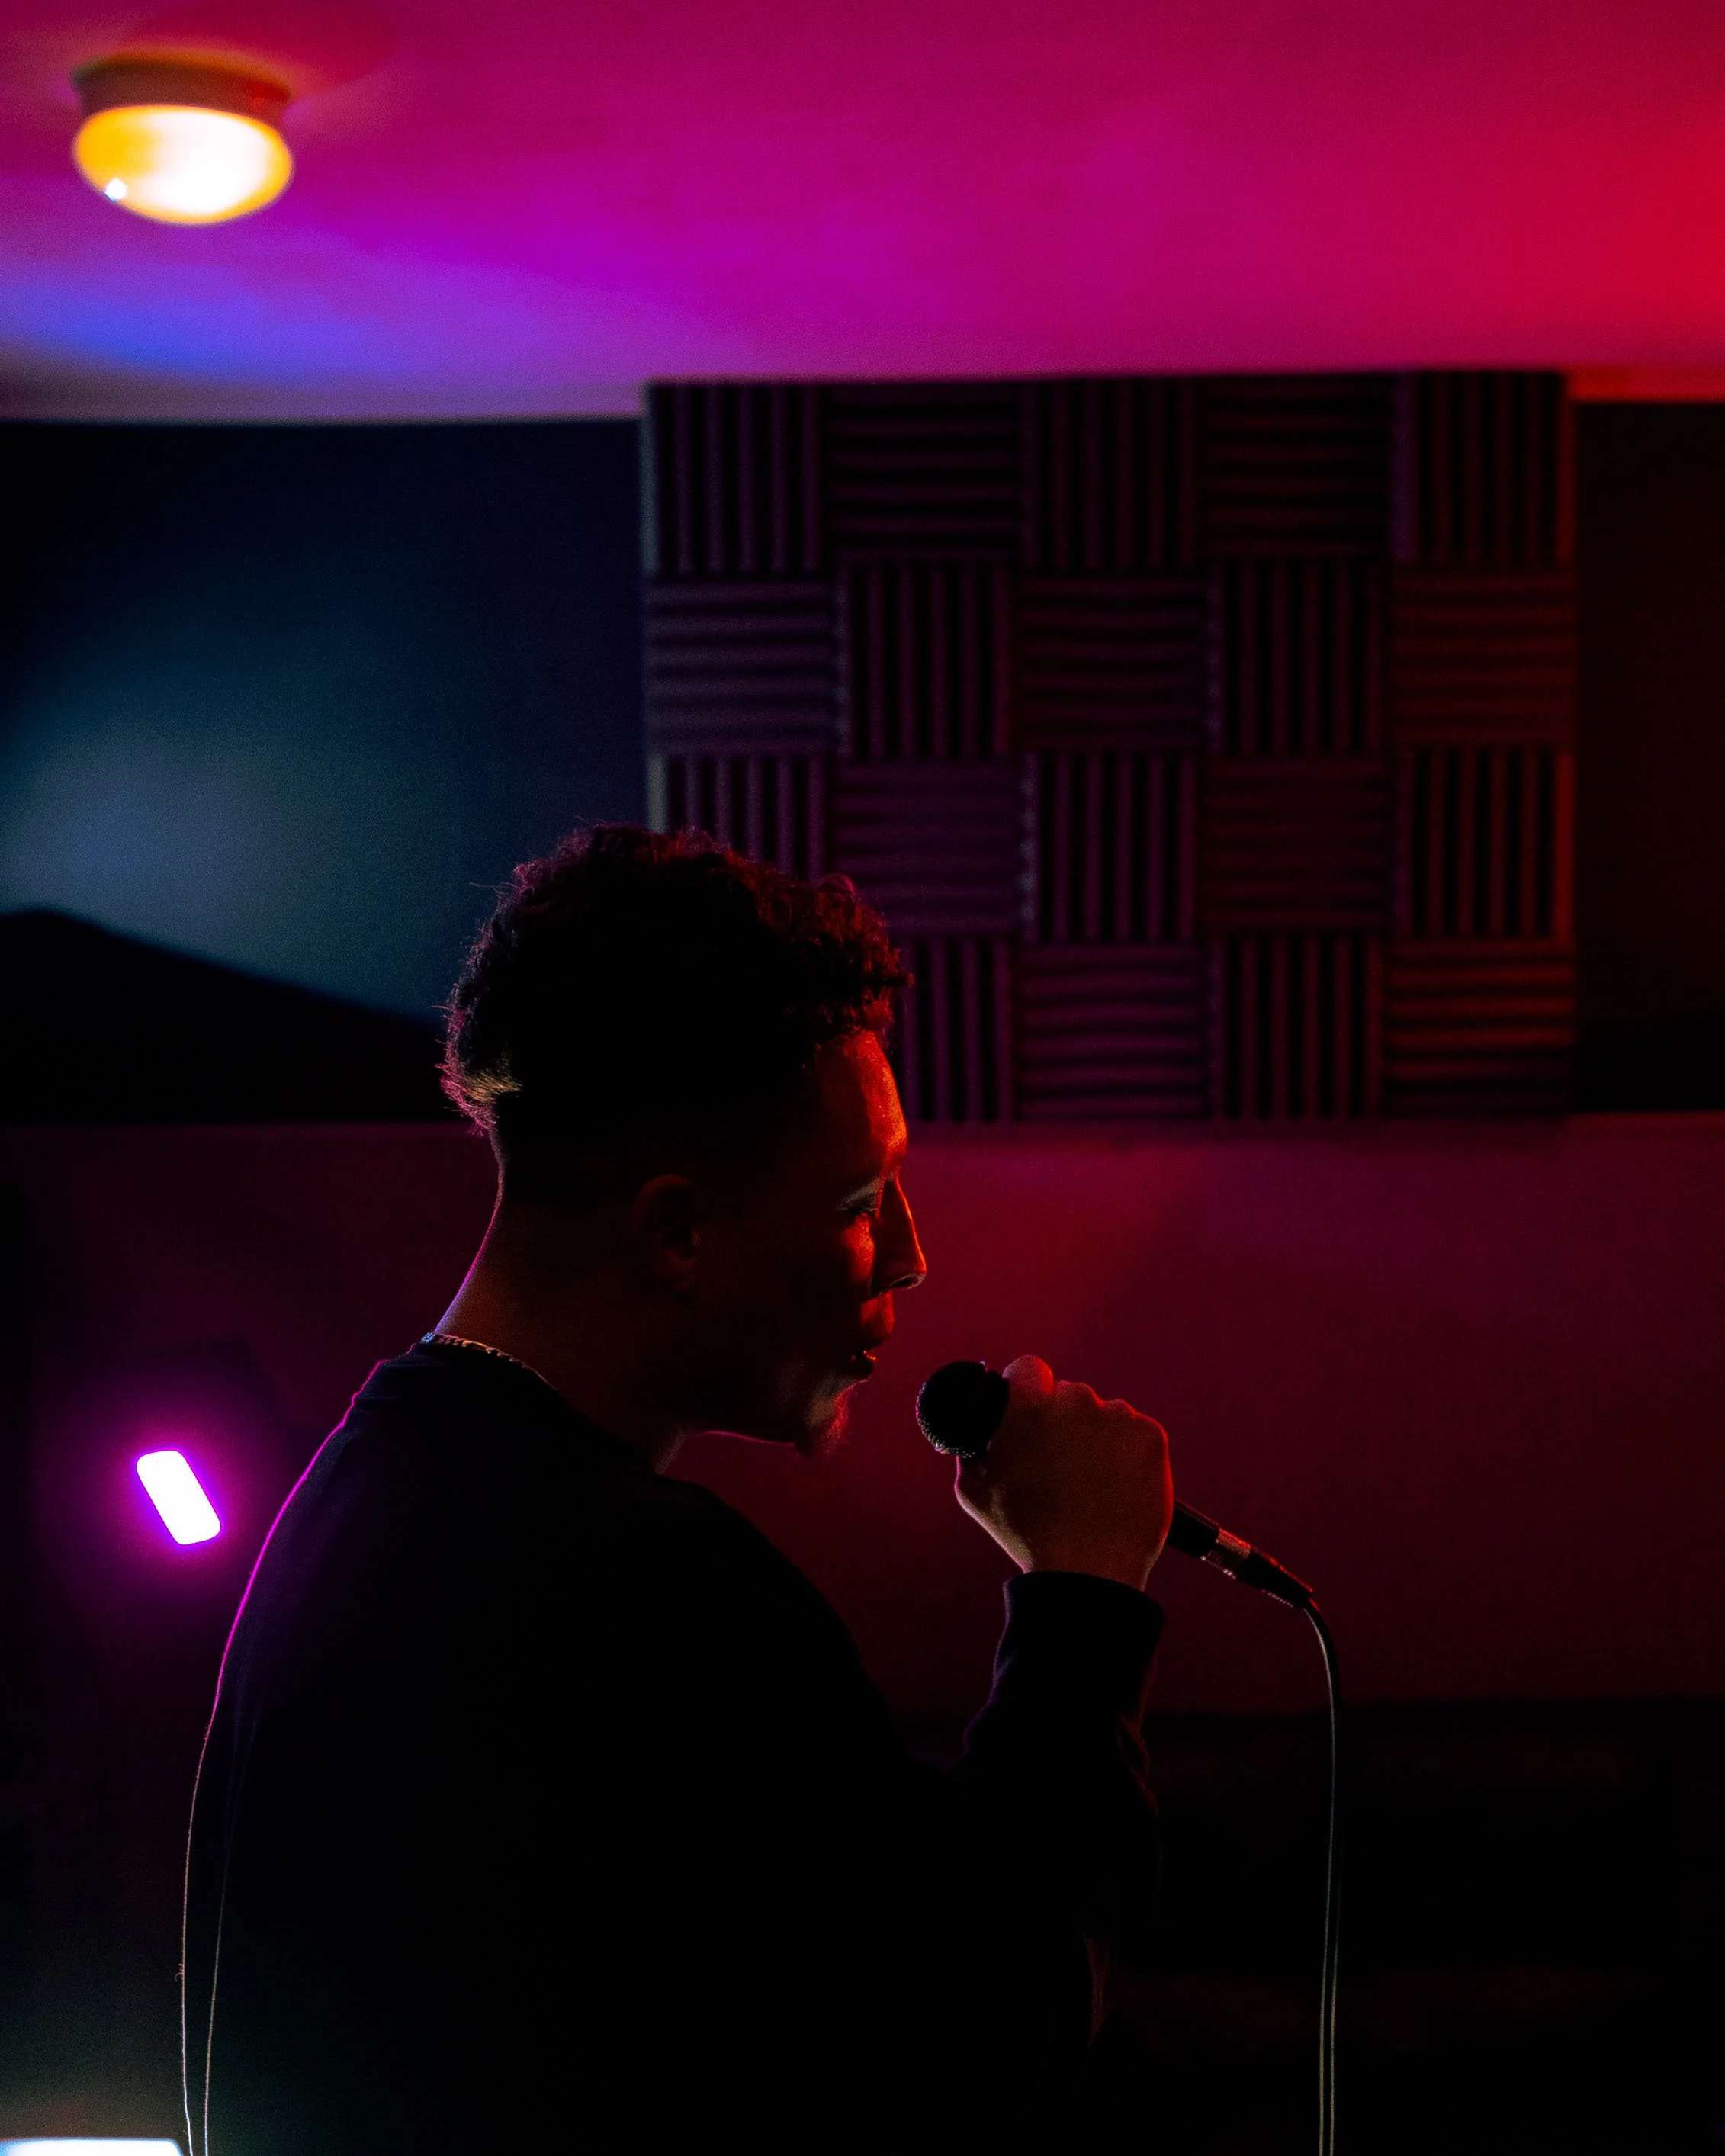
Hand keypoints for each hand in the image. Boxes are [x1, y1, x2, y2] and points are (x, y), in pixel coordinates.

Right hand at [954, 1356, 1173, 1591]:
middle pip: (1068, 1394)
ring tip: (1091, 1484)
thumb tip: (980, 1428)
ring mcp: (1116, 1416)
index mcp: (1027, 1405)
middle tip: (1060, 1462)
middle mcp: (1073, 1400)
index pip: (1028, 1368)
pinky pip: (1135, 1432)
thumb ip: (973, 1447)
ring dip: (1098, 1437)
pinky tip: (1117, 1485)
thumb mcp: (973, 1489)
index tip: (1030, 1411)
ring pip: (1104, 1414)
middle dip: (1063, 1420)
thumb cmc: (1025, 1533)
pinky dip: (1128, 1453)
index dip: (1026, 1390)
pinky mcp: (1151, 1436)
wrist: (1087, 1572)